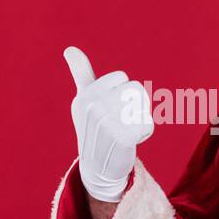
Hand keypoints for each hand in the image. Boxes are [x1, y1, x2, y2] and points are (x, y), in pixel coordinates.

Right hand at [63, 46, 153, 202]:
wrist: (98, 168)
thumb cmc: (95, 129)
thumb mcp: (85, 101)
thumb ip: (81, 74)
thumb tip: (70, 49)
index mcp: (84, 97)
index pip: (122, 79)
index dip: (123, 94)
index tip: (111, 111)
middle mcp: (92, 108)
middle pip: (136, 90)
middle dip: (135, 106)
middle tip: (121, 123)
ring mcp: (106, 122)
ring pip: (143, 105)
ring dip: (140, 119)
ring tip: (125, 131)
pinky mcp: (122, 137)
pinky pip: (148, 123)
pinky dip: (145, 132)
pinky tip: (131, 142)